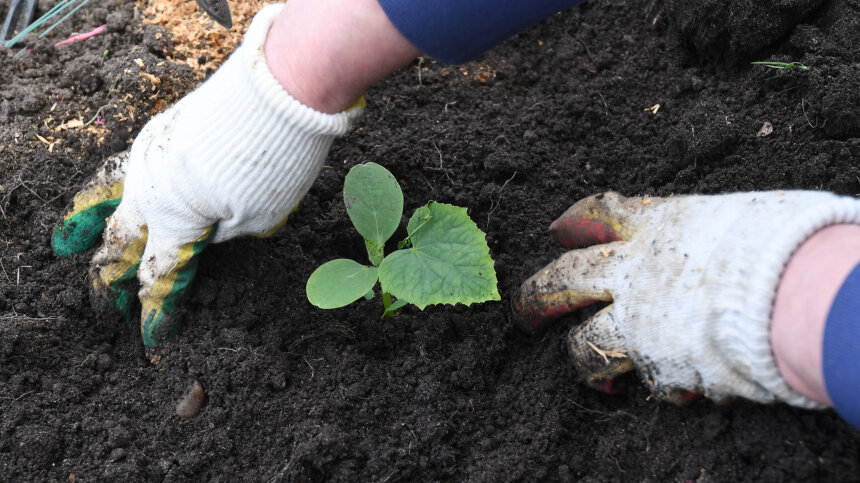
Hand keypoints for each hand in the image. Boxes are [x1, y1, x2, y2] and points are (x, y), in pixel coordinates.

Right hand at [52, 5, 361, 346]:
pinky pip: (127, 167)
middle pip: (119, 243)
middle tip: (102, 303)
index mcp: (173, 225)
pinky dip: (112, 187)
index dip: (155, 312)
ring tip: (71, 242)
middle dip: (108, 278)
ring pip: (108, 197)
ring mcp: (150, 158)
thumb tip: (206, 233)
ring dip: (89, 225)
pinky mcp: (162, 130)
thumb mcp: (256, 219)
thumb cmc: (271, 165)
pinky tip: (115, 190)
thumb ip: (223, 234)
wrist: (274, 93)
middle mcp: (150, 193)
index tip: (152, 340)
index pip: (158, 277)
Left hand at [513, 191, 859, 406]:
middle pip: (563, 278)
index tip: (556, 230)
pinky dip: (642, 385)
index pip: (598, 214)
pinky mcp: (650, 361)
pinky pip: (635, 379)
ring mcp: (635, 318)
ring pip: (582, 342)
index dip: (573, 222)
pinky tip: (651, 390)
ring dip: (579, 356)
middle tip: (523, 311)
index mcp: (655, 226)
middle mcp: (632, 270)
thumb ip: (704, 234)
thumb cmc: (778, 244)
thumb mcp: (735, 218)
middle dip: (537, 294)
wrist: (790, 291)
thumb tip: (708, 244)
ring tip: (583, 368)